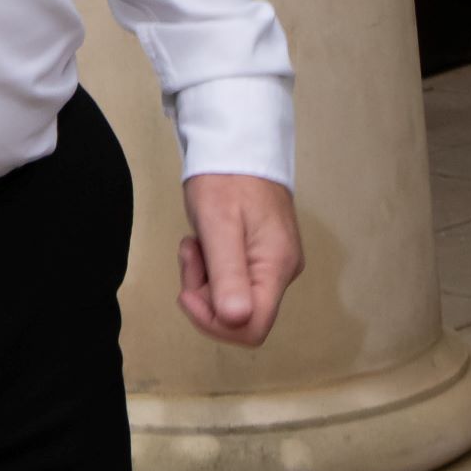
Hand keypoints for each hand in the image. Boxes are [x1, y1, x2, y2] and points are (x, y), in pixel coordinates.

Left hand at [178, 172, 300, 346]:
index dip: (215, 322)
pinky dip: (211, 267)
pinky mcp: (262, 255)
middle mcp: (282, 271)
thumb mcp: (219, 224)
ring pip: (232, 297)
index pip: (252, 328)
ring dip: (204, 278)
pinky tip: (204, 240)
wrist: (238, 142)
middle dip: (205, 295)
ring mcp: (273, 263)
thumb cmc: (227, 178)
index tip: (188, 292)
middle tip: (191, 254)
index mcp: (276, 267)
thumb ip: (228, 274)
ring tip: (195, 242)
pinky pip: (233, 279)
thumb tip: (238, 321)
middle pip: (239, 315)